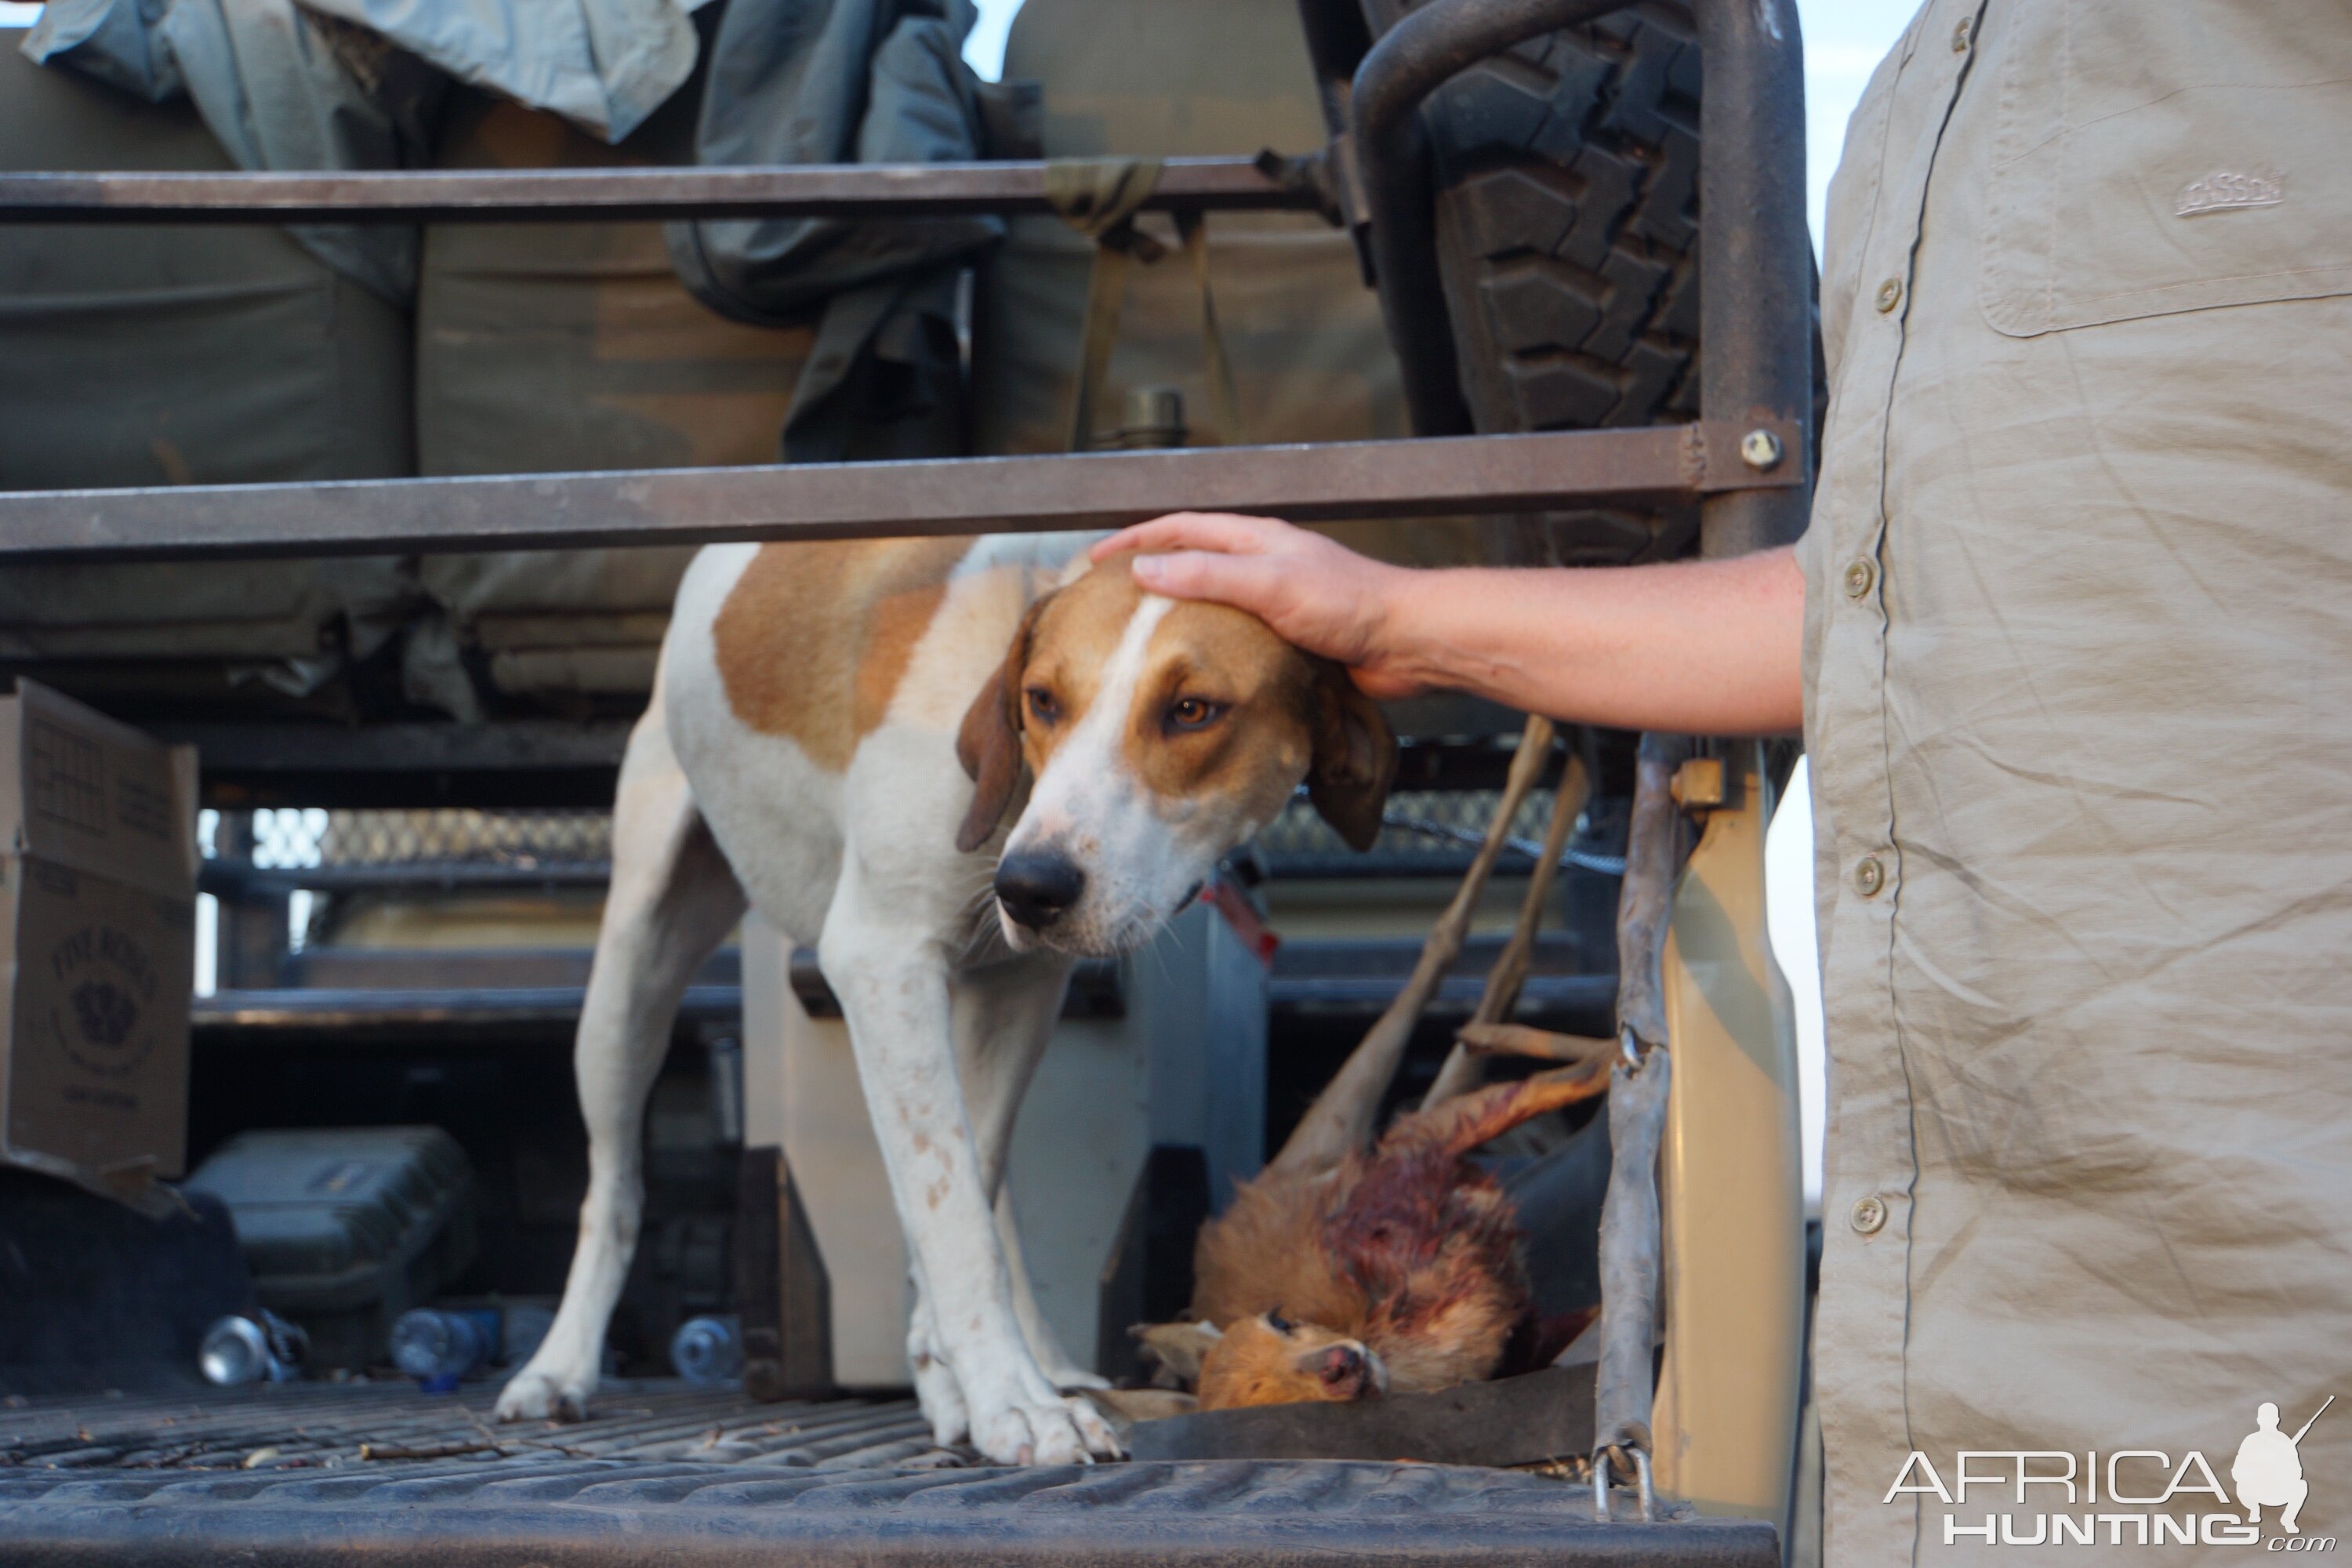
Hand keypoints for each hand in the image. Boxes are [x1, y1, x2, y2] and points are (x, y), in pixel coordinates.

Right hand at [1093, 513, 1425, 698]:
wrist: (1407, 642)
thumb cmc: (1348, 604)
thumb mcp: (1269, 584)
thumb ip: (1208, 576)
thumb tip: (1145, 570)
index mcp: (1257, 539)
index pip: (1182, 529)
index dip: (1137, 540)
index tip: (1097, 558)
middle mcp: (1265, 564)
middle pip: (1194, 562)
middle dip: (1151, 573)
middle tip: (1111, 599)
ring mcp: (1278, 601)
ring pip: (1215, 601)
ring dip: (1178, 612)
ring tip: (1140, 637)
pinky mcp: (1291, 636)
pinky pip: (1238, 634)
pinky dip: (1210, 644)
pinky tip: (1195, 667)